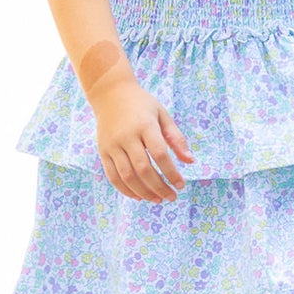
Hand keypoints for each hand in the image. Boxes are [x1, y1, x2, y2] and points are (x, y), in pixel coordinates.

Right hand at [90, 76, 194, 202]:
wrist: (110, 93)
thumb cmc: (142, 105)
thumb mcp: (162, 115)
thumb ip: (176, 138)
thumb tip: (190, 161)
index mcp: (145, 125)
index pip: (160, 154)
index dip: (171, 173)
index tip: (181, 185)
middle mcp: (127, 136)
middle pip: (143, 169)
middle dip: (159, 187)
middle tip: (172, 197)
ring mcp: (112, 145)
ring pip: (127, 176)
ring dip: (144, 192)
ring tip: (158, 199)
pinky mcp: (103, 151)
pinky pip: (113, 176)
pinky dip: (125, 190)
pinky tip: (139, 197)